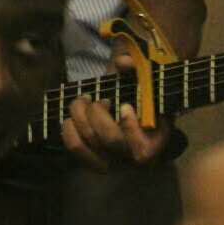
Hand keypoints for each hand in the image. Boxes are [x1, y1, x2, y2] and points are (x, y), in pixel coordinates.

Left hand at [60, 50, 172, 170]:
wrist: (133, 113)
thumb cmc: (143, 96)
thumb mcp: (149, 81)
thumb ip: (140, 68)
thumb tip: (122, 62)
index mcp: (155, 144)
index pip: (142, 150)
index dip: (129, 126)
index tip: (125, 105)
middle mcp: (133, 158)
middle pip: (109, 140)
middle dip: (98, 113)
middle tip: (100, 99)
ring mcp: (111, 162)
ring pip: (88, 141)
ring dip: (80, 115)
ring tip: (84, 102)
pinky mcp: (91, 158)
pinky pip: (74, 147)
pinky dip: (68, 128)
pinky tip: (73, 116)